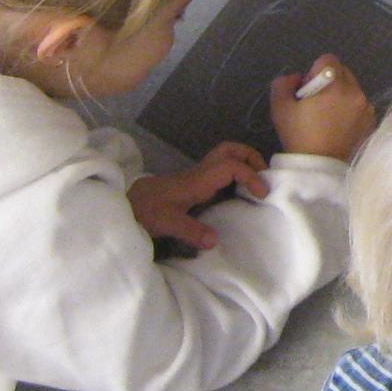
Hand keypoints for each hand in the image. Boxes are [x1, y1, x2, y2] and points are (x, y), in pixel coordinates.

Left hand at [128, 142, 268, 251]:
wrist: (127, 205)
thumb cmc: (146, 210)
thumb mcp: (167, 223)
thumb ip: (191, 230)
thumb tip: (216, 240)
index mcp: (199, 179)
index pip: (231, 166)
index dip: (251, 176)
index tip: (261, 194)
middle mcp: (201, 172)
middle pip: (230, 150)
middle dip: (251, 157)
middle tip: (264, 177)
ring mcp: (198, 175)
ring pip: (225, 156)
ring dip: (244, 163)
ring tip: (256, 183)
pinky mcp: (195, 183)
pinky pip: (221, 168)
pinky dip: (235, 173)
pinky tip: (238, 192)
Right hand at [270, 56, 377, 161]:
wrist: (318, 168)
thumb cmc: (298, 136)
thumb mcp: (280, 107)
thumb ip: (284, 82)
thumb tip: (298, 77)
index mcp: (335, 84)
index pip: (327, 60)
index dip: (314, 72)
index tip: (308, 91)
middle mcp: (356, 91)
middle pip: (343, 72)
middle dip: (329, 82)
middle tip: (316, 104)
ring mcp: (367, 108)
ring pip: (353, 89)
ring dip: (341, 96)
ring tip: (328, 118)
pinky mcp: (372, 122)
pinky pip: (360, 106)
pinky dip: (351, 111)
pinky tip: (339, 127)